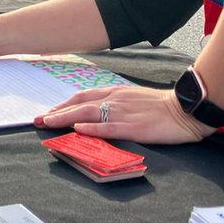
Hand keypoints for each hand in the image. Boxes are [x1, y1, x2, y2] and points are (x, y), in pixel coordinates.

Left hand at [35, 86, 213, 143]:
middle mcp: (116, 100)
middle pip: (80, 103)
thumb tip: (94, 113)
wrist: (186, 108)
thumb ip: (114, 104)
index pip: (83, 96)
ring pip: (89, 113)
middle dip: (56, 112)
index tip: (47, 112)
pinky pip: (110, 127)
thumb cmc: (161, 106)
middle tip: (38, 120)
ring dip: (66, 118)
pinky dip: (92, 128)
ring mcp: (125, 113)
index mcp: (115, 93)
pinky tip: (79, 129)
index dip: (63, 104)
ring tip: (49, 124)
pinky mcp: (135, 126)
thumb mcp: (133, 99)